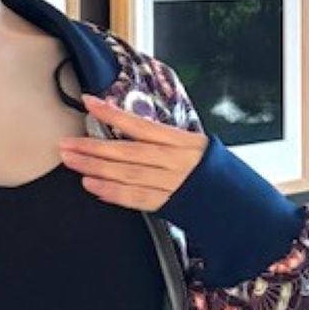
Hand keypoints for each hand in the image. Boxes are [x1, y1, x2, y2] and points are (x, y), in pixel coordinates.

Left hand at [58, 93, 207, 211]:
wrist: (241, 203)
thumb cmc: (214, 173)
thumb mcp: (194, 146)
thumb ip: (163, 140)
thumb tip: (128, 128)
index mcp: (181, 141)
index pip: (140, 124)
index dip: (113, 114)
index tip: (89, 104)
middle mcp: (175, 161)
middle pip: (127, 152)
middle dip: (94, 148)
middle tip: (67, 144)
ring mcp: (172, 184)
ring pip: (128, 175)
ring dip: (97, 169)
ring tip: (74, 163)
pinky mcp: (169, 206)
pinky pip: (137, 198)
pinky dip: (114, 193)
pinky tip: (94, 187)